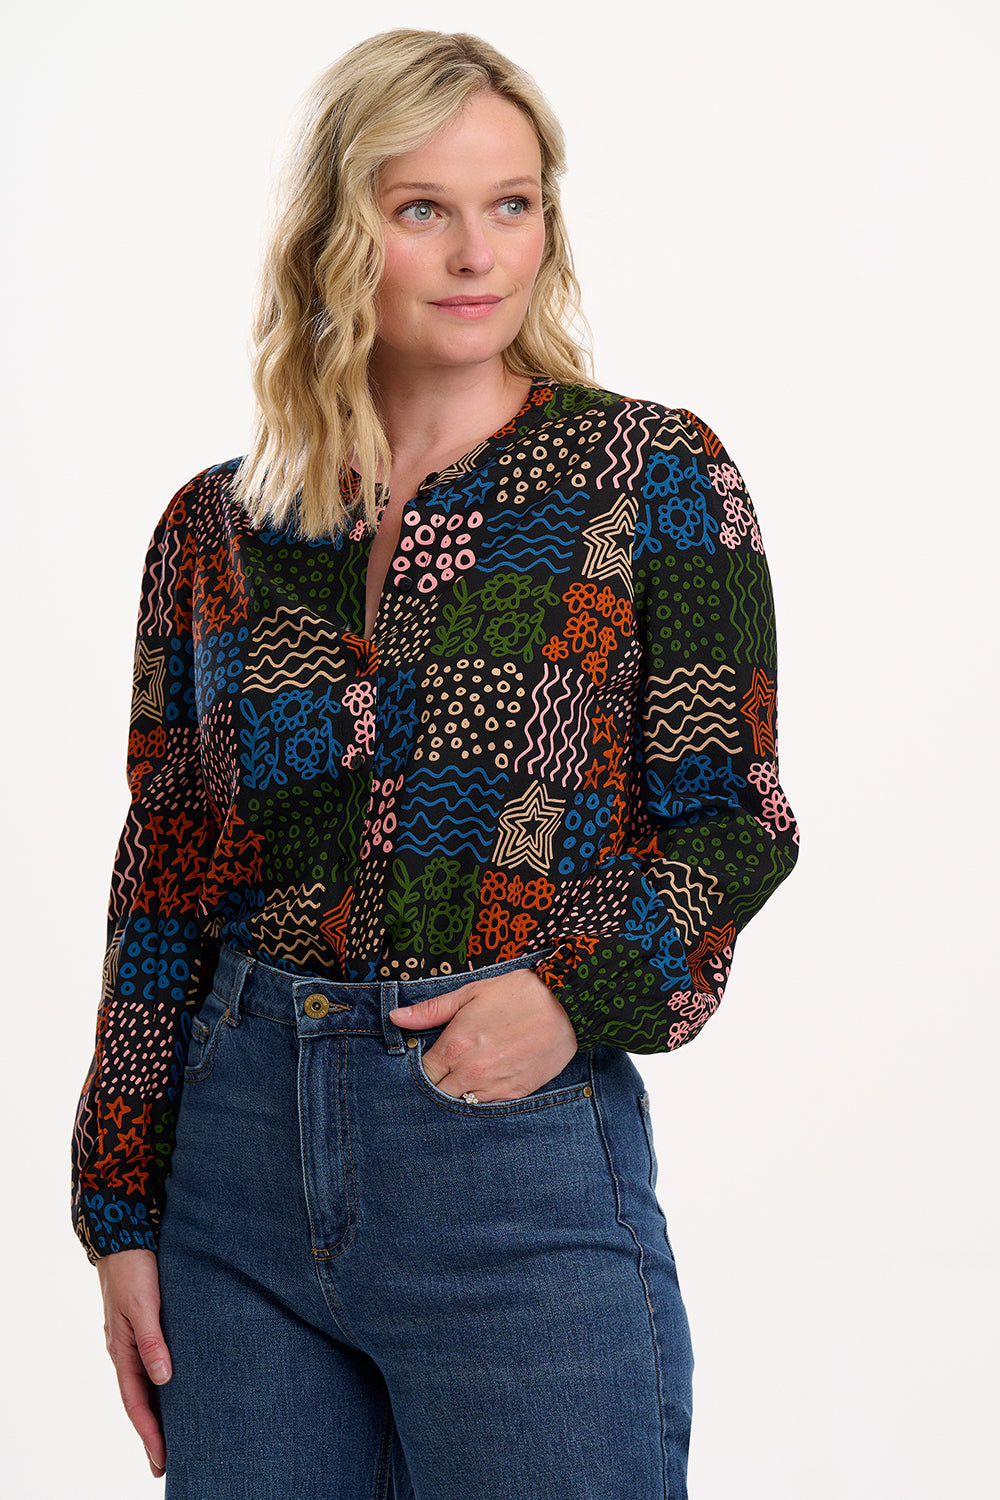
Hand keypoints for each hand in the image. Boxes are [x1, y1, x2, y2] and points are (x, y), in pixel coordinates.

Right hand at [96, 1247, 170, 1477]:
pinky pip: (152, 1364)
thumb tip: (164, 1380)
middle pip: (140, 1400)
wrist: (125, 1233)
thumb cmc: (135, 1267)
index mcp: (122, 1349)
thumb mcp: (143, 1305)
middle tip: (166, 1464)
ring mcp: (134, 1338)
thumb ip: (153, 1342)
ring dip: (158, 1410)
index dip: (149, 1432)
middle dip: (153, 1432)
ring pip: (146, 1384)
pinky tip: (175, 1390)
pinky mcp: (145, 1325)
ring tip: (174, 1436)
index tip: (162, 1460)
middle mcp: (127, 1349)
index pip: (136, 1402)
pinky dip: (162, 1384)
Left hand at [388, 968, 577, 1100]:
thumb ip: (430, 1010)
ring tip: (470, 1072)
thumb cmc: (517, 993)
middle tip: (448, 1066)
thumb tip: (396, 1017)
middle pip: (439, 1093)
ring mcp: (494, 1086)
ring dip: (461, 1091)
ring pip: (462, 1103)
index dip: (423, 1066)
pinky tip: (489, 1079)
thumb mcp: (470, 992)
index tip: (430, 1057)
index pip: (423, 1073)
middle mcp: (471, 1072)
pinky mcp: (515, 1094)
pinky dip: (483, 1096)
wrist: (566, 1004)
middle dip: (439, 1081)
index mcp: (455, 1045)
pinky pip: (488, 1106)